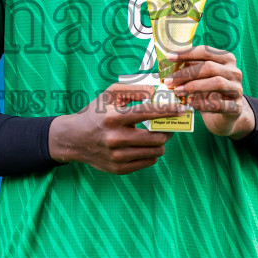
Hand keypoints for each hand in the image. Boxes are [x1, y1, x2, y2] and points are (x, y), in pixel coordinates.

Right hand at [48, 82, 184, 174]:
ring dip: (161, 142)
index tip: (183, 109)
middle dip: (168, 130)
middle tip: (170, 125)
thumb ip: (133, 89)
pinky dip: (152, 153)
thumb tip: (156, 91)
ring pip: (155, 152)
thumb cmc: (95, 113)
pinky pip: (148, 162)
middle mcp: (114, 138)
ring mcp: (116, 156)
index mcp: (113, 118)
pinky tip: (146, 146)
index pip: (147, 112)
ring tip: (157, 135)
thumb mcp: (109, 94)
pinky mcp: (118, 169)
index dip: (168, 110)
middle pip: (156, 137)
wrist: (74, 139)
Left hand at [163, 45, 254, 138]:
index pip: (206, 51)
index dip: (187, 53)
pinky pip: (220, 104)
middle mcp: (234, 72)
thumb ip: (190, 68)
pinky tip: (190, 103)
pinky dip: (203, 103)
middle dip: (186, 73)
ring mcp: (237, 89)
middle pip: (210, 67)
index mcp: (226, 59)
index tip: (169, 57)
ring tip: (177, 91)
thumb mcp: (201, 77)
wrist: (226, 116)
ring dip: (194, 86)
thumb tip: (170, 62)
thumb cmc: (210, 92)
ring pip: (217, 82)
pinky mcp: (237, 107)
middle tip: (169, 81)